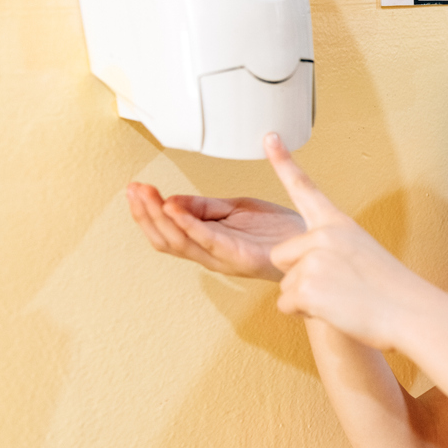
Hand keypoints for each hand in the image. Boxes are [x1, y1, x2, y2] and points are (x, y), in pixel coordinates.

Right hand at [127, 182, 304, 280]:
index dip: (147, 212)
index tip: (134, 189)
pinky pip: (208, 241)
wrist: (314, 241)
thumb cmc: (278, 230)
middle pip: (166, 239)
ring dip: (159, 218)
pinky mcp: (240, 256)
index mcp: (208, 241)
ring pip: (180, 242)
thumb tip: (171, 200)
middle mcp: (211, 253)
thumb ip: (205, 207)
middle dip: (145, 214)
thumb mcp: (236, 209)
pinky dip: (188, 225)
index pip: (167, 231)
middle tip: (133, 191)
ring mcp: (224, 257)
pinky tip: (174, 209)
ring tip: (146, 196)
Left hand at [265, 134, 432, 349]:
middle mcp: (322, 235)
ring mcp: (313, 260)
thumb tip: (309, 269)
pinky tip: (335, 310)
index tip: (268, 136)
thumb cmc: (392, 291)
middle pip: (282, 256)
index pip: (304, 188)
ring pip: (286, 285)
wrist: (411, 313)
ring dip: (307, 299)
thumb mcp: (364, 253)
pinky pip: (286, 305)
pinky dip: (306, 314)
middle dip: (298, 276)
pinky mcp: (307, 287)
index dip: (283, 161)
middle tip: (336, 286)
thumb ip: (332, 249)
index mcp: (337, 224)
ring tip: (342, 299)